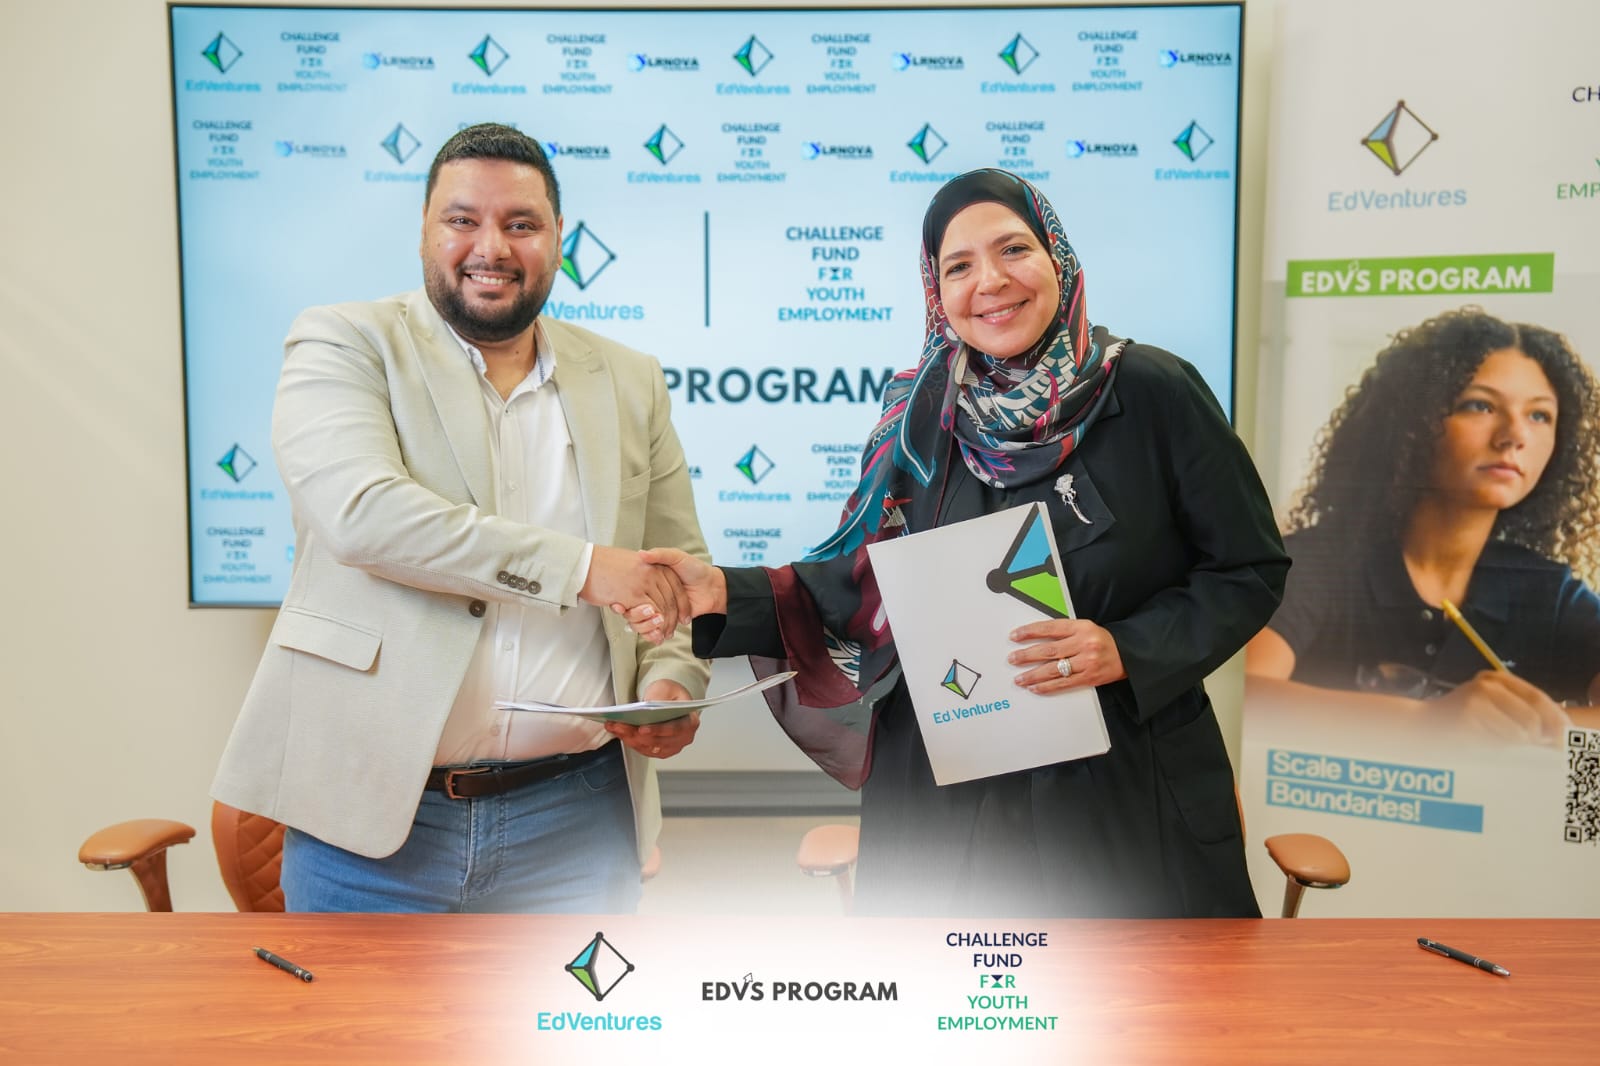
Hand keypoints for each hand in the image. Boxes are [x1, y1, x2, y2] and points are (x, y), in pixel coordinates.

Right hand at [581, 546, 688, 635]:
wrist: (583, 563)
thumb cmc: (604, 565)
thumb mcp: (631, 561)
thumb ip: (646, 569)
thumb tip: (654, 584)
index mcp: (655, 564)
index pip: (676, 588)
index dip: (681, 605)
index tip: (682, 619)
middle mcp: (652, 572)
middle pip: (671, 601)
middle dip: (672, 620)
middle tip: (670, 633)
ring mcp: (643, 582)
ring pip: (660, 609)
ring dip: (662, 626)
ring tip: (661, 636)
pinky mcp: (632, 594)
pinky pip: (648, 613)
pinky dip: (651, 626)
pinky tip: (653, 634)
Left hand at [605, 680, 700, 757]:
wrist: (670, 701)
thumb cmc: (671, 694)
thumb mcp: (667, 687)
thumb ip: (659, 695)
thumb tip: (647, 705)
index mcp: (690, 722)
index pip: (675, 729)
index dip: (658, 730)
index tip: (641, 728)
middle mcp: (683, 738)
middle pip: (658, 741)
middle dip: (635, 733)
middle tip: (619, 725)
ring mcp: (672, 747)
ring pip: (648, 747)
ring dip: (629, 737)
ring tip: (614, 726)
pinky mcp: (660, 751)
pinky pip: (643, 749)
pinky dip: (630, 741)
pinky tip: (619, 732)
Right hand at [615, 549, 727, 642]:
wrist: (713, 587)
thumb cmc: (695, 569)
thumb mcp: (677, 557)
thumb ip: (661, 555)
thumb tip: (641, 554)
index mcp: (649, 580)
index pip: (630, 593)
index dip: (623, 601)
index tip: (618, 605)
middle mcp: (650, 595)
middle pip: (632, 611)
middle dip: (634, 616)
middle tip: (642, 614)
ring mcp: (658, 608)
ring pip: (641, 623)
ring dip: (643, 627)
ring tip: (654, 624)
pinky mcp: (666, 620)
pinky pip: (654, 630)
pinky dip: (652, 635)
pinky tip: (656, 635)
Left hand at [1008, 618, 1126, 693]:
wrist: (1128, 655)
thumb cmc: (1102, 640)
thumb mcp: (1085, 627)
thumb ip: (1064, 631)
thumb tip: (1035, 637)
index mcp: (1081, 627)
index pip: (1050, 628)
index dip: (1030, 632)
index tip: (1015, 636)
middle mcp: (1084, 644)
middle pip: (1049, 650)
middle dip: (1027, 655)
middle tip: (1013, 659)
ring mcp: (1087, 662)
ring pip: (1054, 670)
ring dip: (1033, 675)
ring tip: (1019, 678)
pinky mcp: (1089, 678)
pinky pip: (1064, 684)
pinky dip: (1047, 686)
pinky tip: (1035, 688)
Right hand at [1428, 671, 1570, 744]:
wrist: (1420, 728)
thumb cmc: (1459, 727)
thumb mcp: (1493, 716)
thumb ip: (1520, 718)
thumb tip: (1554, 734)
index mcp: (1496, 679)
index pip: (1538, 697)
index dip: (1556, 717)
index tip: (1565, 736)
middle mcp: (1489, 682)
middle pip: (1535, 711)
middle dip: (1544, 732)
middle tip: (1543, 747)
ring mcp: (1480, 694)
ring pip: (1525, 726)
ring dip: (1521, 741)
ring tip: (1502, 744)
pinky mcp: (1472, 710)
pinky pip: (1507, 735)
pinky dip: (1505, 745)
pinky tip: (1486, 743)